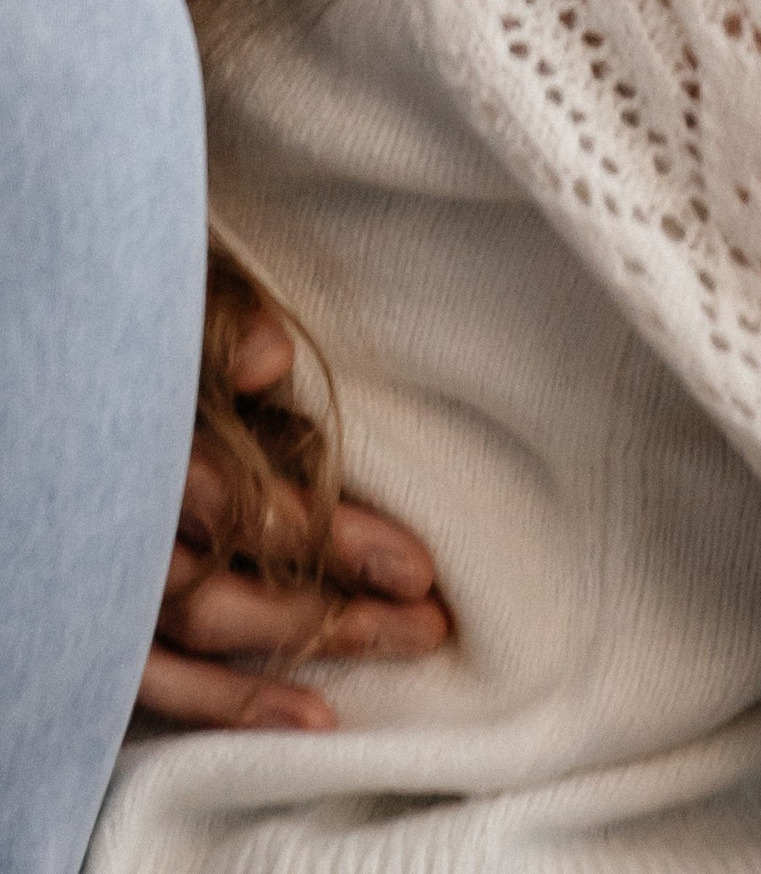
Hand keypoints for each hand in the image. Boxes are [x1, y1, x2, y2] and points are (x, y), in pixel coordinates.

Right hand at [140, 308, 447, 732]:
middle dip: (333, 605)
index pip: (237, 507)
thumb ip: (226, 323)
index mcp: (145, 440)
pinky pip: (157, 681)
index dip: (328, 539)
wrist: (77, 371)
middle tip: (427, 616)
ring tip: (403, 644)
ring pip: (204, 631)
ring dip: (306, 646)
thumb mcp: (186, 302)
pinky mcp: (102, 619)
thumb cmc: (148, 329)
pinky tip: (311, 715)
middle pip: (227, 584)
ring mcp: (106, 576)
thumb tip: (270, 359)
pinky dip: (232, 704)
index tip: (414, 566)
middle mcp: (120, 518)